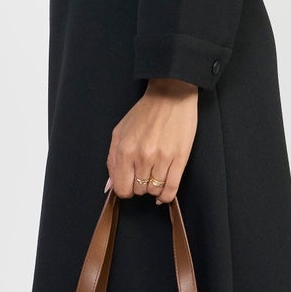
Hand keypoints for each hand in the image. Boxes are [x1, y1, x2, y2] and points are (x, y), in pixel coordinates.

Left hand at [105, 78, 198, 203]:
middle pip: (139, 190)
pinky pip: (171, 188)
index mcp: (124, 150)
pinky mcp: (179, 159)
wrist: (171, 96)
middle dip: (140, 185)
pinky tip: (164, 191)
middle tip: (144, 174)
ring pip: (155, 190)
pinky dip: (167, 195)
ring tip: (155, 175)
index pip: (121, 187)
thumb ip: (112, 159)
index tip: (130, 184)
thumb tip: (110, 185)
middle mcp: (141, 156)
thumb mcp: (120, 132)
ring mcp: (161, 158)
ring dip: (154, 187)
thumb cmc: (146, 112)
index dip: (125, 189)